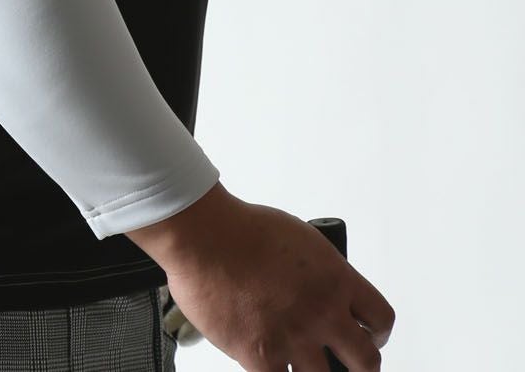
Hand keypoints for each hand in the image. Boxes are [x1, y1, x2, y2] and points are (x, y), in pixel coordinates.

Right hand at [130, 185, 394, 370]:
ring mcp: (293, 338)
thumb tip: (320, 291)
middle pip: (368, 362)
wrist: (204, 235)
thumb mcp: (299, 237)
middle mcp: (322, 312)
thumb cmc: (241, 228)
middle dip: (361, 365)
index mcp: (335, 278)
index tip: (370, 334)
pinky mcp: (261, 356)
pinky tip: (273, 366)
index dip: (379, 332)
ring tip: (308, 364)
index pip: (381, 319)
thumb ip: (317, 272)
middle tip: (348, 363)